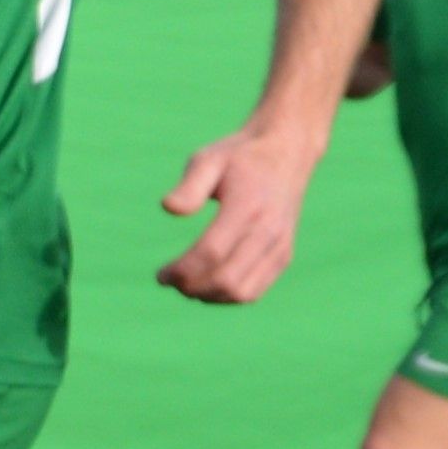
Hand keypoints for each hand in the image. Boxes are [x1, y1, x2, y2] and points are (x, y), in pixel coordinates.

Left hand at [156, 120, 319, 303]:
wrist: (286, 151)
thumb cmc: (240, 156)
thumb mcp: (210, 158)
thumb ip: (190, 185)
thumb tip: (168, 208)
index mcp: (248, 206)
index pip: (211, 252)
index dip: (182, 270)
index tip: (161, 275)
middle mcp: (268, 230)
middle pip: (226, 278)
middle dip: (191, 287)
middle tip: (170, 281)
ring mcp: (280, 245)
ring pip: (242, 293)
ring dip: (208, 296)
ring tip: (186, 285)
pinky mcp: (284, 255)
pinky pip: (254, 291)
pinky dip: (227, 297)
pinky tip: (207, 286)